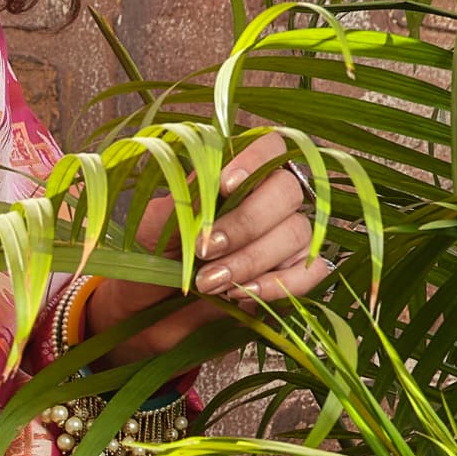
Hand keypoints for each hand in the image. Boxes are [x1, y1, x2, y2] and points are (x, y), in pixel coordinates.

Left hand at [141, 129, 327, 327]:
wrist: (145, 306)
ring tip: (209, 283)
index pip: (269, 148)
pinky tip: (244, 294)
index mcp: (234, 176)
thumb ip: (186, 201)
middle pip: (287, 192)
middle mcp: (265, 201)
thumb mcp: (153, 226)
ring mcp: (282, 239)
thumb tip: (215, 183)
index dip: (255, 161)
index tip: (226, 185)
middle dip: (246, 223)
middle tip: (205, 250)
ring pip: (297, 233)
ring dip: (252, 259)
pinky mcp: (290, 276)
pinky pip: (311, 272)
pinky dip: (282, 284)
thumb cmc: (149, 256)